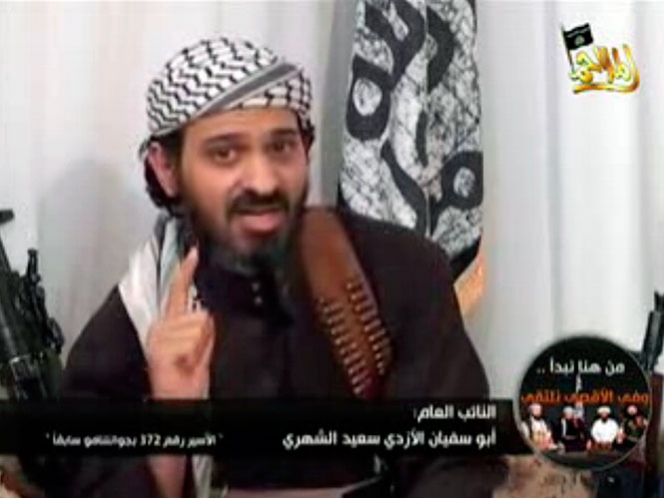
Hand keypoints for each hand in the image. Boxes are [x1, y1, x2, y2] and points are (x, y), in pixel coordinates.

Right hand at [146, 246, 214, 399]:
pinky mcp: (159, 348)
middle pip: (200, 314)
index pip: (177, 292)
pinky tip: (183, 364)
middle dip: (205, 336)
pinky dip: (194, 354)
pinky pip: (193, 340)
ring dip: (201, 346)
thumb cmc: (186, 381)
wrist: (178, 402)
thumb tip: (206, 311)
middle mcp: (160, 327)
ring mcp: (158, 337)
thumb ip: (202, 329)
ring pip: (199, 326)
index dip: (185, 271)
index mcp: (168, 325)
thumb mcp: (200, 349)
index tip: (193, 253)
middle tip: (193, 356)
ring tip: (188, 362)